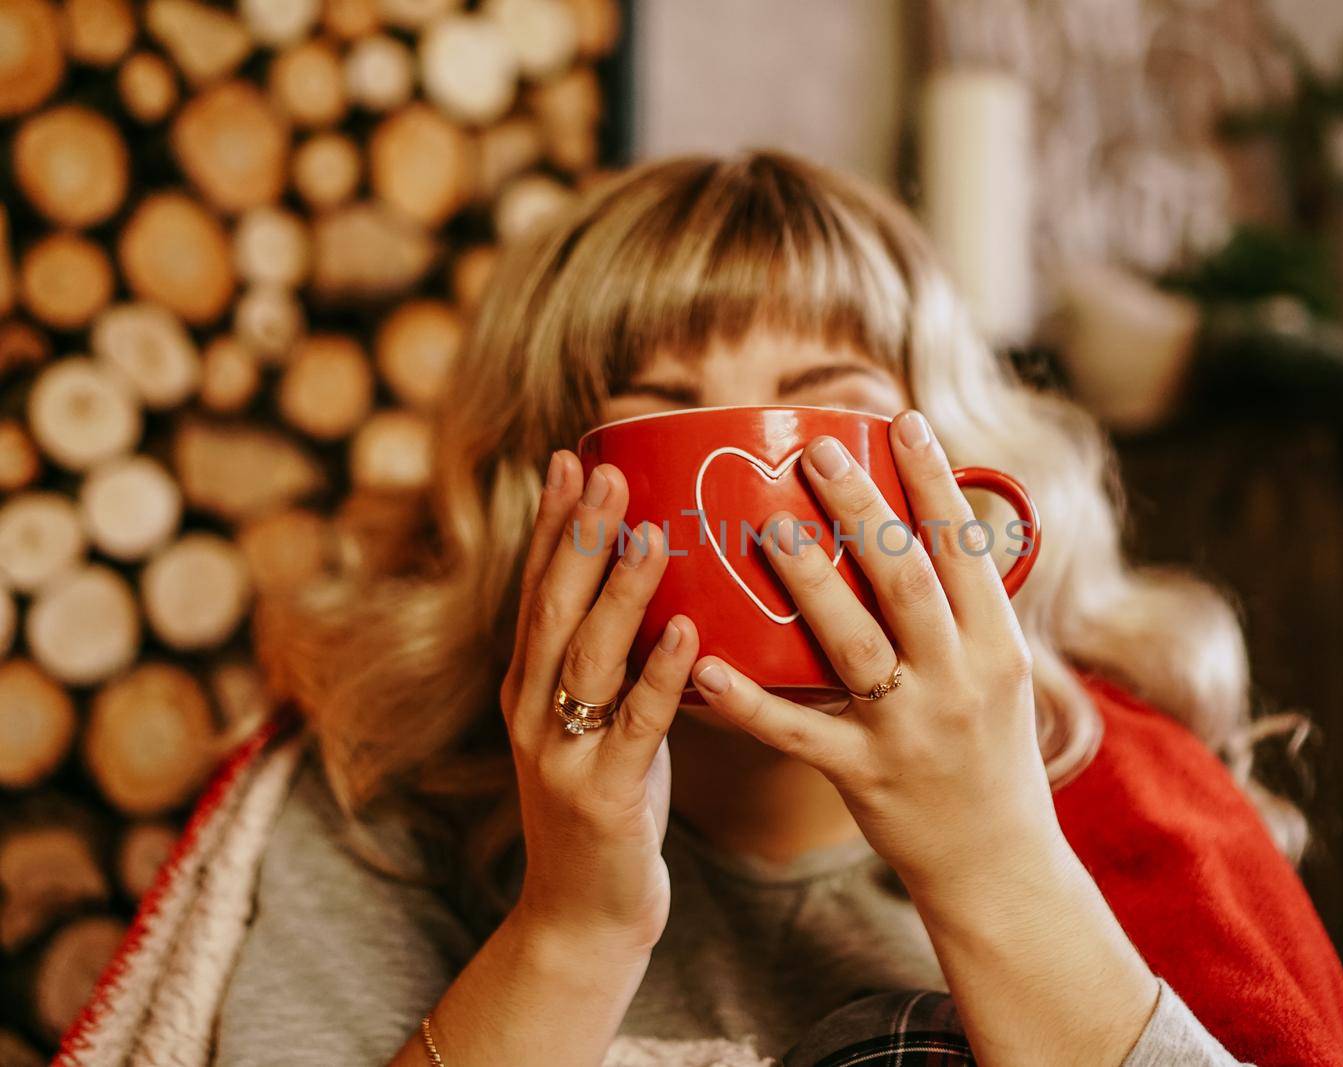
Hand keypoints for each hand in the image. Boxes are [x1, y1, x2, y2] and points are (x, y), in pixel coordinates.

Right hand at [499, 450, 699, 958]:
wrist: (581, 919)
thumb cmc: (607, 808)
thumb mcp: (600, 725)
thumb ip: (615, 664)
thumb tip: (661, 588)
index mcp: (529, 689)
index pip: (536, 590)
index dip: (552, 524)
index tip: (570, 458)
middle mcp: (532, 713)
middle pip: (551, 609)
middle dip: (578, 536)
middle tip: (605, 469)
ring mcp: (561, 757)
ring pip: (585, 659)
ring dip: (617, 591)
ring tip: (648, 530)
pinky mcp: (602, 799)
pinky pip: (636, 727)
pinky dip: (659, 674)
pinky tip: (684, 630)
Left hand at [687, 410, 1059, 886]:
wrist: (997, 864)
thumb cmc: (991, 755)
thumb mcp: (1001, 675)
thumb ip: (968, 608)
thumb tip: (943, 520)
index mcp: (997, 645)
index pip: (965, 548)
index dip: (933, 482)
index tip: (900, 420)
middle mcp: (960, 680)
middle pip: (907, 579)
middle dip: (862, 509)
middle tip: (815, 452)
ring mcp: (910, 730)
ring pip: (855, 645)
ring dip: (810, 583)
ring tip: (769, 526)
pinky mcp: (863, 775)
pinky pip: (798, 732)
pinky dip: (748, 702)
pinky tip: (703, 666)